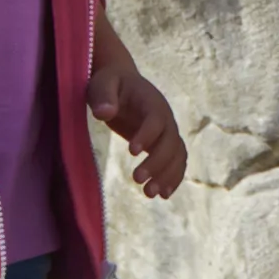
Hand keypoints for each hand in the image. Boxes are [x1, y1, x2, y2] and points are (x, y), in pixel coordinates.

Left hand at [90, 55, 187, 199]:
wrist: (122, 83)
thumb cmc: (109, 83)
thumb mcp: (102, 84)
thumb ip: (103, 96)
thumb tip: (104, 113)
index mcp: (150, 101)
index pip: (155, 119)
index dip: (147, 135)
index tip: (131, 152)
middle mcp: (165, 117)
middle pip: (170, 140)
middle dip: (157, 162)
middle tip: (136, 179)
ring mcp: (167, 131)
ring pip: (177, 154)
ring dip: (167, 174)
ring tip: (149, 194)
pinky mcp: (163, 143)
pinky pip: (176, 161)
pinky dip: (172, 177)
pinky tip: (162, 195)